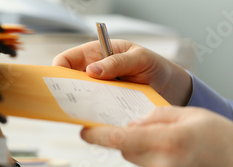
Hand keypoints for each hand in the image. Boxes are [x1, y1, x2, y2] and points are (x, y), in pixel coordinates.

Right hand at [53, 39, 191, 104]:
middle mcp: (94, 73)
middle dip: (67, 90)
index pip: (68, 59)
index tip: (59, 81)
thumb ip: (117, 62)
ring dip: (82, 105)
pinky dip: (96, 117)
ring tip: (85, 112)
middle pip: (70, 82)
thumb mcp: (140, 58)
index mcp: (97, 53)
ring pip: (82, 99)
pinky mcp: (108, 107)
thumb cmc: (154, 65)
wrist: (173, 87)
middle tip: (69, 100)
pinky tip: (100, 121)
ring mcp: (100, 91)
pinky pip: (97, 113)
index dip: (59, 69)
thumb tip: (92, 70)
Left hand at [80, 106, 232, 166]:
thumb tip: (133, 124)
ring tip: (167, 138)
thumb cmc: (224, 139)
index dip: (98, 135)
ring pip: (137, 159)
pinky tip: (171, 150)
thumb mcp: (190, 115)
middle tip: (142, 126)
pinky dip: (152, 156)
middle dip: (127, 136)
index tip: (84, 131)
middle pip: (127, 150)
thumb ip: (157, 117)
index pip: (121, 140)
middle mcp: (163, 164)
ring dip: (141, 147)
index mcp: (167, 142)